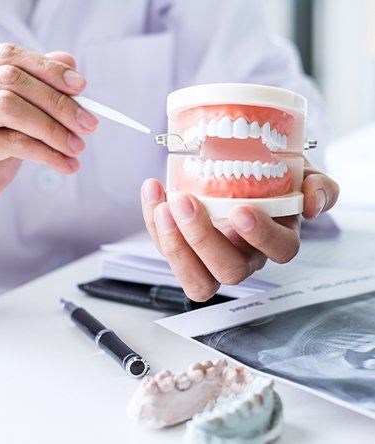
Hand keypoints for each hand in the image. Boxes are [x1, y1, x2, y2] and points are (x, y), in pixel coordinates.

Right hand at [0, 43, 97, 267]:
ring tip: (77, 147)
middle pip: (10, 78)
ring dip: (54, 128)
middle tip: (89, 123)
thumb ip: (29, 97)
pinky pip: (9, 142)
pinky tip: (64, 165)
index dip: (48, 69)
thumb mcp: (2, 128)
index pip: (5, 56)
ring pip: (10, 107)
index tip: (81, 88)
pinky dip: (46, 153)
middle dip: (58, 102)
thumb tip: (69, 63)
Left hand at [141, 160, 338, 300]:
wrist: (239, 170)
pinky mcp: (185, 253)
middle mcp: (246, 256)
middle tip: (185, 202)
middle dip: (204, 239)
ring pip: (196, 278)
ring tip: (162, 206)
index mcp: (277, 238)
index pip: (280, 251)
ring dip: (174, 245)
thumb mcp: (299, 172)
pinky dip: (154, 226)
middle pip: (230, 271)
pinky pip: (168, 252)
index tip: (240, 209)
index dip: (261, 236)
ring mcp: (212, 260)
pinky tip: (153, 192)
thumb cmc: (270, 178)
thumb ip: (317, 184)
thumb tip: (314, 203)